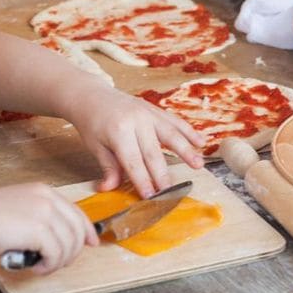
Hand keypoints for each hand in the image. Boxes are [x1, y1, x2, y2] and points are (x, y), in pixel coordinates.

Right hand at [0, 183, 97, 273]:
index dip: (86, 230)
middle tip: (59, 264)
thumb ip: (41, 216)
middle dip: (73, 251)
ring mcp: (44, 212)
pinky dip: (48, 266)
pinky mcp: (40, 229)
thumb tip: (62, 236)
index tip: (91, 243)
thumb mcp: (18, 208)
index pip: (75, 211)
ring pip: (69, 244)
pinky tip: (36, 267)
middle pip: (77, 229)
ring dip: (58, 261)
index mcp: (42, 190)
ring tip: (42, 266)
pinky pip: (56, 254)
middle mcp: (47, 198)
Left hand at [66, 88, 205, 197]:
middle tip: (172, 192)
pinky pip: (174, 121)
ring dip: (186, 151)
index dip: (143, 181)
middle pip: (153, 153)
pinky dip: (189, 132)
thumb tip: (109, 188)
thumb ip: (108, 168)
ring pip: (170, 134)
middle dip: (163, 175)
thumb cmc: (93, 124)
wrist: (92, 96)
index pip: (133, 162)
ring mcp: (147, 113)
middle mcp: (136, 121)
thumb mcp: (96, 147)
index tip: (150, 197)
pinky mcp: (155, 109)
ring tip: (198, 165)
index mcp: (119, 132)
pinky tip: (201, 143)